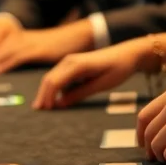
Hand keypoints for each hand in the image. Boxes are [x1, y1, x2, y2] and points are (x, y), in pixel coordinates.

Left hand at [0, 20, 93, 74]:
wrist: (78, 36)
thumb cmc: (61, 46)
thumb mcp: (41, 51)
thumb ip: (28, 57)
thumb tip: (20, 69)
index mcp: (23, 40)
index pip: (1, 45)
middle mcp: (24, 40)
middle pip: (0, 47)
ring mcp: (31, 44)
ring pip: (5, 51)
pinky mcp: (39, 50)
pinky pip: (19, 56)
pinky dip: (6, 63)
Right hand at [33, 39, 147, 109]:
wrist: (128, 54)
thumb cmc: (118, 69)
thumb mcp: (101, 85)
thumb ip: (80, 94)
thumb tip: (60, 104)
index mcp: (76, 65)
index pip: (54, 82)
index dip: (47, 97)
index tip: (45, 111)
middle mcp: (69, 61)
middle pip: (48, 79)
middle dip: (42, 95)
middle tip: (38, 110)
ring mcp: (69, 61)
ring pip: (51, 77)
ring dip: (46, 92)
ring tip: (42, 107)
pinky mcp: (71, 64)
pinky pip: (58, 76)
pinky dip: (54, 88)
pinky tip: (54, 98)